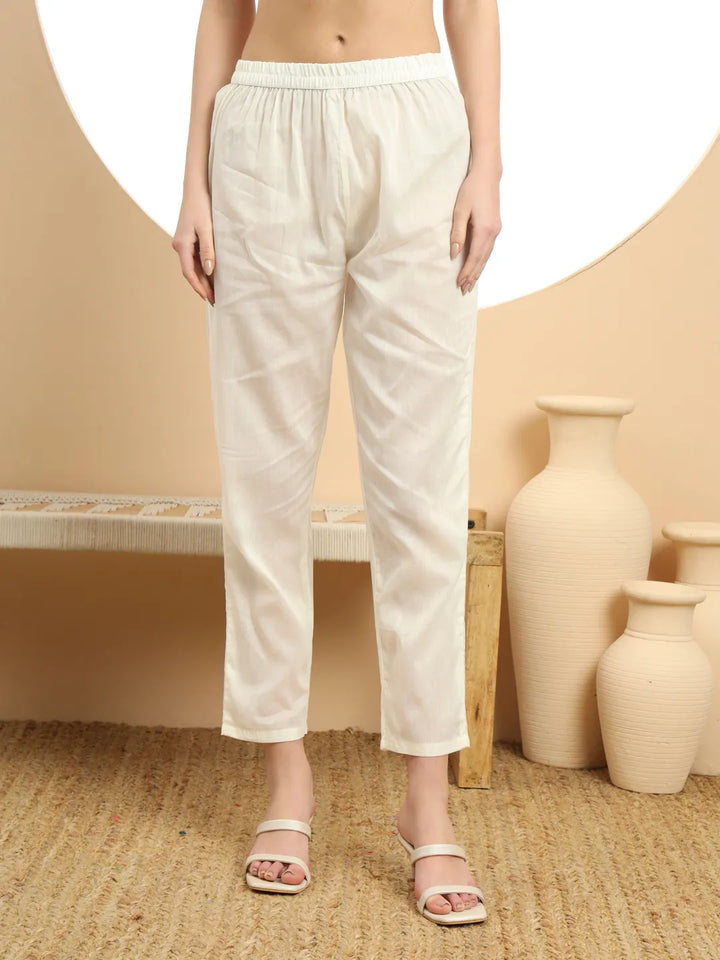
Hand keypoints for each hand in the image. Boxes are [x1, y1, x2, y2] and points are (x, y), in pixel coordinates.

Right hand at [172, 186, 216, 304]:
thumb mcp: (207, 229)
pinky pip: (194, 259)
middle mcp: (179, 246)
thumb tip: (209, 271)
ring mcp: (183, 243)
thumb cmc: (201, 206)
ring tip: (214, 292)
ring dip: (202, 279)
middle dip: (202, 287)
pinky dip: (202, 269)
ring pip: (192, 266)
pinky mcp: (188, 239)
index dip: (198, 287)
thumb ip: (208, 250)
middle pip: (190, 272)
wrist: (195, 189)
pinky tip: (211, 275)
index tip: (208, 298)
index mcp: (181, 245)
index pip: (189, 272)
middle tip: (214, 300)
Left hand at [450, 166, 501, 294]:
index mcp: (485, 229)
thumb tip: (454, 254)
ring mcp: (496, 230)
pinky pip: (488, 249)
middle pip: (483, 260)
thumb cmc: (471, 189)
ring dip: (478, 270)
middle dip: (473, 275)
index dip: (467, 271)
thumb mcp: (460, 210)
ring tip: (470, 283)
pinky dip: (482, 260)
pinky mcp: (495, 226)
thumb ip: (457, 233)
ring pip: (487, 256)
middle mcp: (494, 232)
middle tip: (464, 290)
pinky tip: (477, 266)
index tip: (459, 283)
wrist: (488, 174)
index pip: (475, 256)